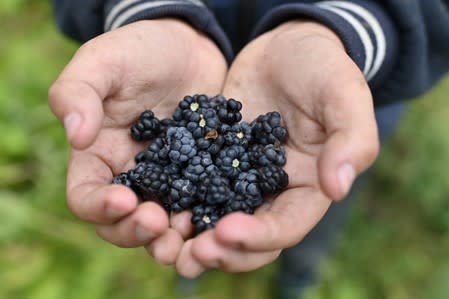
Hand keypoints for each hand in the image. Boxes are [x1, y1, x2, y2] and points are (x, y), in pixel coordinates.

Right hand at [48, 19, 226, 263]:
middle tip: (161, 226)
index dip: (99, 207)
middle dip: (139, 230)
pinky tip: (221, 216)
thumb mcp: (103, 61)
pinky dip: (208, 216)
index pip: (86, 197)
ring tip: (189, 233)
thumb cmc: (139, 51)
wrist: (188, 48)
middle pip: (124, 223)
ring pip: (164, 224)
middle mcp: (131, 177)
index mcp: (98, 157)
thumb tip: (76, 135)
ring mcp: (168, 181)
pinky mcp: (201, 176)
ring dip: (173, 237)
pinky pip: (202, 204)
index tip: (124, 201)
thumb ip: (79, 92)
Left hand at [175, 21, 378, 275]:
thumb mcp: (345, 95)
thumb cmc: (323, 68)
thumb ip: (351, 139)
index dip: (259, 236)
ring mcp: (238, 176)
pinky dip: (175, 200)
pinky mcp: (212, 158)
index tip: (226, 231)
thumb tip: (337, 188)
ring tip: (164, 243)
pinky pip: (192, 185)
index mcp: (308, 187)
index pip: (286, 225)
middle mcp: (271, 191)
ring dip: (192, 237)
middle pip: (249, 237)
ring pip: (216, 219)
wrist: (286, 49)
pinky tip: (151, 204)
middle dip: (222, 250)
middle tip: (191, 254)